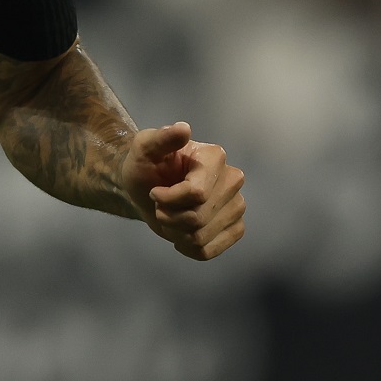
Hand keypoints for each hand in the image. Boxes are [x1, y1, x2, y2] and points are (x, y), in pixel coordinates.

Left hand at [122, 123, 245, 260]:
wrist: (146, 189)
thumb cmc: (145, 166)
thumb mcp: (143, 148)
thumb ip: (160, 138)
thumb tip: (183, 129)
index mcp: (214, 157)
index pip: (196, 194)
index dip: (168, 199)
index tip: (155, 192)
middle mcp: (232, 179)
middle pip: (199, 217)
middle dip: (170, 217)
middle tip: (161, 206)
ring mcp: (237, 205)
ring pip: (202, 237)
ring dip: (176, 233)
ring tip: (170, 217)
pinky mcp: (234, 227)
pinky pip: (210, 250)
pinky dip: (188, 247)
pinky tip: (180, 233)